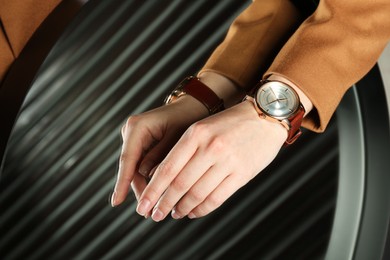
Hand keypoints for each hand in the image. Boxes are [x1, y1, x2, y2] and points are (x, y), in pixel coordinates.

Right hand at [111, 96, 208, 207]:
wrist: (193, 106)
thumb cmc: (188, 119)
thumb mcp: (178, 138)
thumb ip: (162, 157)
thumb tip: (149, 178)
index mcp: (138, 127)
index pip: (127, 159)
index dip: (122, 182)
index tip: (117, 202)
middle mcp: (132, 131)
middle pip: (131, 167)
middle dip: (139, 189)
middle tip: (146, 212)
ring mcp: (135, 137)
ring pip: (136, 168)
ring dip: (145, 186)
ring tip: (154, 207)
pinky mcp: (141, 143)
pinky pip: (142, 164)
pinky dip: (149, 178)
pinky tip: (157, 193)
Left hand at [135, 100, 287, 221]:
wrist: (264, 116)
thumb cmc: (229, 123)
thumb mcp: (203, 128)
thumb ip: (185, 151)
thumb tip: (163, 180)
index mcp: (195, 134)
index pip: (167, 169)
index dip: (152, 190)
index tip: (143, 204)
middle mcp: (210, 147)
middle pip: (179, 184)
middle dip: (163, 203)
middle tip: (154, 215)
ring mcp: (227, 161)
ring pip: (197, 194)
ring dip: (182, 208)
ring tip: (174, 214)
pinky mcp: (242, 173)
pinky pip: (217, 198)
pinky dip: (202, 209)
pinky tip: (194, 212)